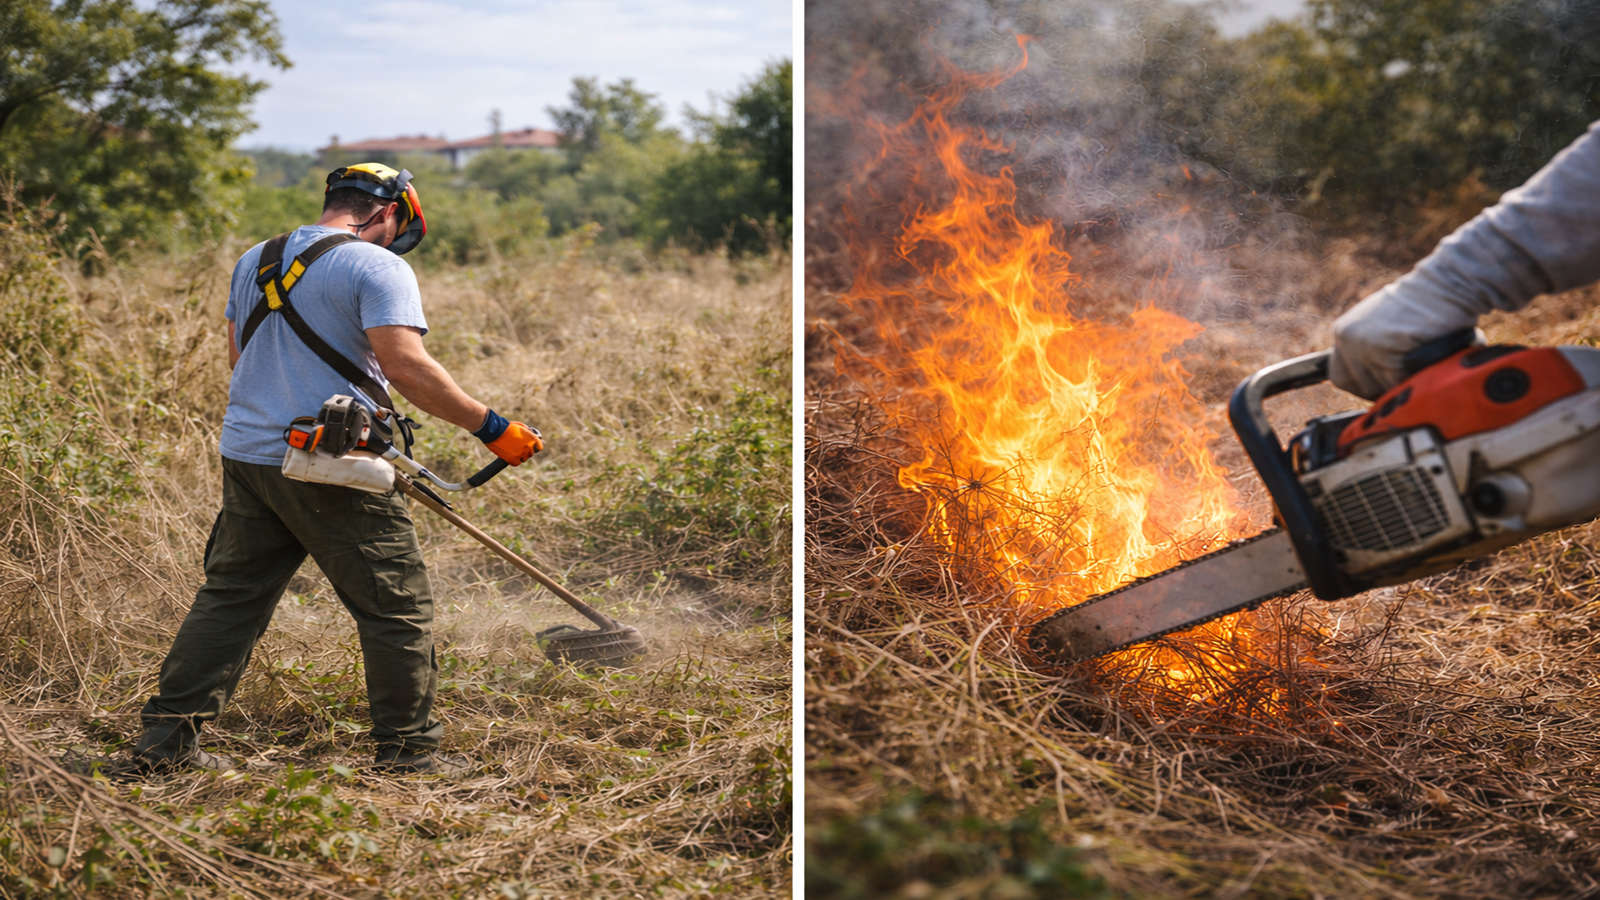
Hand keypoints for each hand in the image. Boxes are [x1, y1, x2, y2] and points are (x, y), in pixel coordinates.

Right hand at [486, 421, 543, 465]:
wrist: (495, 431)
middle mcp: (529, 448)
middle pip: (531, 453)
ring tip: (512, 448)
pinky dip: (514, 460)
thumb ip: (528, 433)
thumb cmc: (507, 426)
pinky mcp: (513, 460)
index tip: (530, 444)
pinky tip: (510, 454)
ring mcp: (521, 455)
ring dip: (520, 455)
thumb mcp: (521, 426)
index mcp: (533, 439)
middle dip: (526, 449)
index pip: (539, 446)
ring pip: (524, 458)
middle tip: (518, 445)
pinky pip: (516, 462)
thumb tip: (532, 436)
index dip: (535, 445)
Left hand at [1329, 283, 1481, 399]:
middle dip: (1384, 387)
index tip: (1381, 385)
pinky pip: (1400, 382)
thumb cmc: (1421, 304)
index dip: (1363, 384)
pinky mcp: (1387, 354)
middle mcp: (1348, 340)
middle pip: (1360, 386)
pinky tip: (1426, 358)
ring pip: (1382, 387)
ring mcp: (1365, 347)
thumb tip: (1368, 379)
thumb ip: (1368, 345)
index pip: (1340, 376)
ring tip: (1420, 360)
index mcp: (1343, 331)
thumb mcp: (1381, 320)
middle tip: (1405, 377)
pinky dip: (1415, 376)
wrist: (1443, 285)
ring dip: (1403, 381)